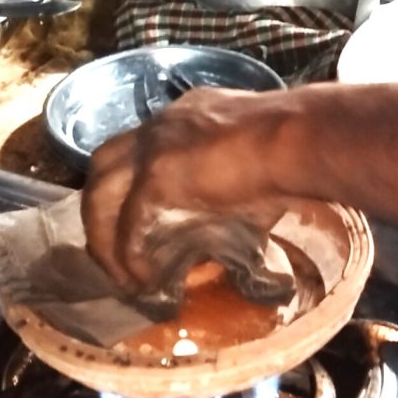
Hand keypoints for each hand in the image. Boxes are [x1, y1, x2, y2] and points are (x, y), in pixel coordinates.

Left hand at [82, 89, 293, 295]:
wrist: (298, 140)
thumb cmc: (293, 151)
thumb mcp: (251, 168)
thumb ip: (228, 193)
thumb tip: (230, 237)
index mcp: (184, 119)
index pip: (137, 148)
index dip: (128, 185)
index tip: (132, 221)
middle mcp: (161, 126)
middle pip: (103, 165)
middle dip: (100, 208)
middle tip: (110, 248)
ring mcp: (154, 148)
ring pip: (101, 194)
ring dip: (103, 238)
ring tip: (121, 275)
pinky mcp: (157, 176)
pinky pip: (129, 224)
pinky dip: (129, 254)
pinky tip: (144, 279)